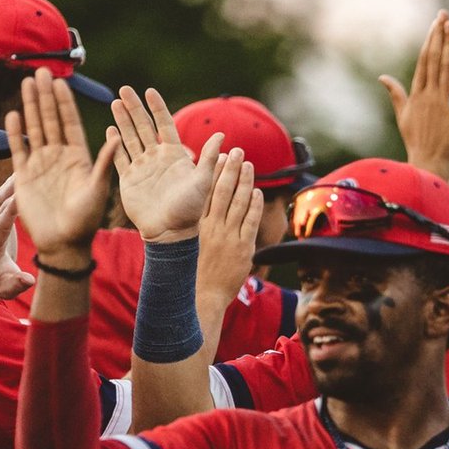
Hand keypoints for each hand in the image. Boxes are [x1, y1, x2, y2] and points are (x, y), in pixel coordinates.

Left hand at [0, 175, 34, 299]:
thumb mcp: (6, 288)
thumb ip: (16, 284)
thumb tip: (28, 280)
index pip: (2, 224)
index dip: (11, 212)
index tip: (22, 198)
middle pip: (1, 204)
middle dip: (14, 188)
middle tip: (28, 172)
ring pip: (3, 195)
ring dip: (15, 180)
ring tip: (29, 162)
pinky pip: (5, 195)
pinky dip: (14, 182)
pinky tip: (26, 168)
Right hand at [6, 68, 117, 265]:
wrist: (64, 245)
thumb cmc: (86, 221)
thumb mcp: (99, 189)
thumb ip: (105, 162)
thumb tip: (117, 135)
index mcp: (79, 158)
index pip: (70, 123)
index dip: (65, 103)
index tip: (61, 82)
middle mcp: (59, 157)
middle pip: (51, 120)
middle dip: (46, 96)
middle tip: (41, 72)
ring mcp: (41, 165)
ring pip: (35, 129)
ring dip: (30, 106)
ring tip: (26, 83)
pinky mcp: (24, 176)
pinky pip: (18, 149)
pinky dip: (15, 133)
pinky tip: (13, 114)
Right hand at [108, 85, 223, 242]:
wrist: (170, 233)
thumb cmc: (189, 210)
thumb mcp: (203, 181)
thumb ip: (210, 157)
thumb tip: (222, 133)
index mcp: (174, 155)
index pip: (165, 124)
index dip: (157, 108)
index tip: (149, 91)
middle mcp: (157, 158)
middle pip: (144, 127)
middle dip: (134, 108)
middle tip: (125, 89)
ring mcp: (142, 168)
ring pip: (130, 138)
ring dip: (123, 121)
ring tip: (115, 102)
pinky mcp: (129, 180)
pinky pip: (120, 158)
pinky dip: (114, 144)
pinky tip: (110, 130)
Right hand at [197, 151, 261, 308]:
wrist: (203, 297)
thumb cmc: (195, 271)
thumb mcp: (191, 244)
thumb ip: (196, 224)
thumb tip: (199, 206)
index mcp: (197, 225)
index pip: (206, 192)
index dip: (213, 172)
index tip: (219, 156)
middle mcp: (212, 228)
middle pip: (222, 191)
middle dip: (230, 169)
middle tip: (237, 151)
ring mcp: (229, 237)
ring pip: (238, 203)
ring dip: (245, 182)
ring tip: (249, 165)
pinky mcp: (243, 249)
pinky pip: (251, 221)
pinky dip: (255, 205)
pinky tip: (258, 192)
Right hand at [379, 10, 448, 177]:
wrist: (428, 164)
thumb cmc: (417, 143)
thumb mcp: (403, 116)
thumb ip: (395, 94)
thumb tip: (382, 78)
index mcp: (416, 95)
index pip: (423, 61)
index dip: (429, 40)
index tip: (435, 24)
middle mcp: (428, 95)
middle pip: (433, 59)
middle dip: (439, 35)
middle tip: (443, 15)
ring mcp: (441, 102)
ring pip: (444, 67)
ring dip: (448, 44)